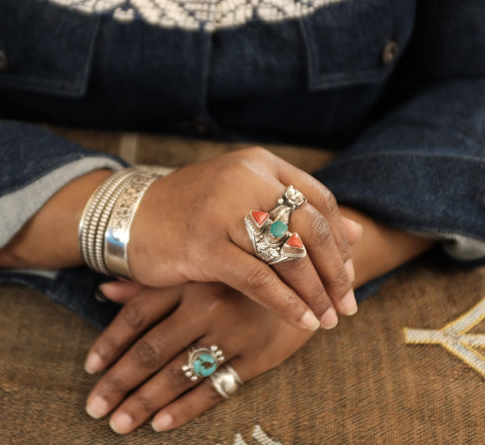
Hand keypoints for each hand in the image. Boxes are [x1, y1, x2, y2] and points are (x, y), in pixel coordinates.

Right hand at [0, 147, 360, 329]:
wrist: (128, 218)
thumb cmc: (189, 212)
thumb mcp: (242, 199)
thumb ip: (294, 210)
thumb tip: (356, 230)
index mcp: (257, 164)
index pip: (318, 200)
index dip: (339, 240)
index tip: (348, 273)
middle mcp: (244, 179)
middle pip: (310, 227)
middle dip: (336, 271)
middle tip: (348, 304)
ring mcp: (223, 210)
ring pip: (287, 255)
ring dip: (315, 292)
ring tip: (329, 319)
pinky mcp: (204, 244)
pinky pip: (258, 279)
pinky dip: (285, 303)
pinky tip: (302, 321)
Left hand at [83, 282, 314, 432]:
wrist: (309, 269)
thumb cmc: (243, 268)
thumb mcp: (200, 265)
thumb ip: (153, 281)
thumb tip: (106, 292)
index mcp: (190, 280)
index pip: (138, 315)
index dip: (111, 343)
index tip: (90, 369)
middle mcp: (208, 305)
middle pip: (152, 350)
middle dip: (119, 383)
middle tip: (94, 409)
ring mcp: (234, 332)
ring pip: (179, 373)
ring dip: (145, 402)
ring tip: (118, 423)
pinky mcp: (260, 355)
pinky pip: (217, 387)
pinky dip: (187, 408)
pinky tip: (160, 424)